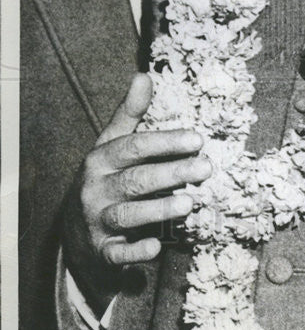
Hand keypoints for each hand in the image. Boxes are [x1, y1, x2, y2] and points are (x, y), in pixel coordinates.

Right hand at [62, 74, 210, 311]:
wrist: (73, 235)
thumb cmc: (103, 180)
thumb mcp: (109, 145)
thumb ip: (129, 114)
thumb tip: (143, 76)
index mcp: (100, 160)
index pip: (133, 147)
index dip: (165, 142)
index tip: (197, 139)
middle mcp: (95, 189)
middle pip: (136, 179)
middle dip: (172, 172)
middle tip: (205, 168)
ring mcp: (97, 221)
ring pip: (128, 215)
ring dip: (159, 208)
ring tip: (189, 202)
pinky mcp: (102, 251)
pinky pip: (118, 253)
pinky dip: (136, 251)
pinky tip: (156, 246)